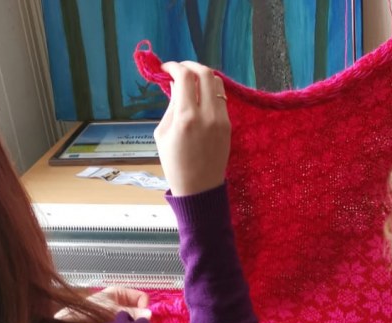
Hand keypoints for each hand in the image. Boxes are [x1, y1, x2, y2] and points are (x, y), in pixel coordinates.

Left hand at [56, 287, 150, 320]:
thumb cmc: (88, 313)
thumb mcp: (112, 310)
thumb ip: (132, 312)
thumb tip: (149, 314)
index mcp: (119, 293)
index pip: (141, 297)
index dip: (144, 306)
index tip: (142, 317)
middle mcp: (119, 304)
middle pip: (138, 310)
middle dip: (139, 318)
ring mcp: (116, 316)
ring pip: (132, 321)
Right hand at [154, 61, 230, 195]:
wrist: (199, 187)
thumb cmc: (174, 164)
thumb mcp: (162, 134)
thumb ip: (170, 106)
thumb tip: (174, 84)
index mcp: (186, 117)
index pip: (184, 77)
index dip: (174, 66)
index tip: (166, 68)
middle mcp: (207, 115)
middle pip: (205, 73)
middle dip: (190, 65)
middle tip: (180, 69)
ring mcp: (221, 119)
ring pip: (217, 83)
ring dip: (203, 76)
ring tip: (191, 82)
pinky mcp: (229, 125)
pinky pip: (221, 99)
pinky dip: (210, 91)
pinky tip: (200, 97)